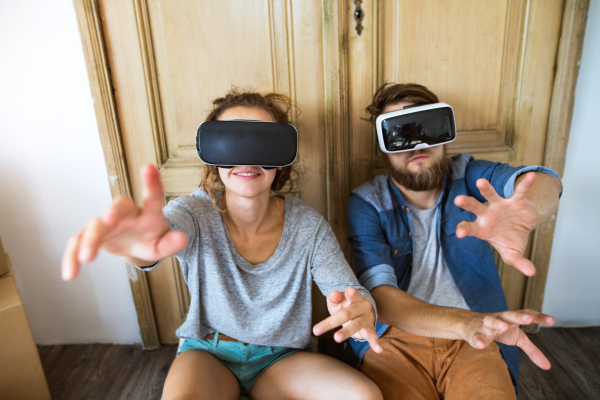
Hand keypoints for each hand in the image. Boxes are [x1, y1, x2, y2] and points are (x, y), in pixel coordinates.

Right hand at [61, 164, 186, 280]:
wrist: (136, 244)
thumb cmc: (151, 239)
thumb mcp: (163, 244)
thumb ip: (171, 243)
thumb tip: (182, 239)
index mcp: (147, 213)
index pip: (152, 196)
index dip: (151, 182)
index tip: (149, 167)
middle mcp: (125, 213)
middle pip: (117, 207)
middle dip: (113, 212)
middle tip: (109, 219)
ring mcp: (105, 222)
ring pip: (95, 226)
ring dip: (90, 240)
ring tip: (87, 259)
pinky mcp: (90, 234)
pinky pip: (78, 243)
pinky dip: (72, 257)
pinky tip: (70, 274)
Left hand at [312, 287, 382, 353]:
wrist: (361, 312)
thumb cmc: (345, 305)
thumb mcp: (337, 301)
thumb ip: (333, 298)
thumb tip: (334, 293)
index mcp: (355, 296)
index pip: (352, 294)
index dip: (350, 293)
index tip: (348, 291)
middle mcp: (363, 306)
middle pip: (348, 313)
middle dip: (334, 321)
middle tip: (317, 330)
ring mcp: (367, 318)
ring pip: (357, 325)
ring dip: (346, 332)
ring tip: (337, 338)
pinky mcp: (370, 329)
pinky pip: (373, 336)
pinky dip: (375, 343)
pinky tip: (378, 350)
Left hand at [454, 173, 539, 275]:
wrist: (524, 225)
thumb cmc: (511, 239)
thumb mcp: (513, 254)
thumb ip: (519, 262)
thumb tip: (532, 273)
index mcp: (483, 228)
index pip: (471, 229)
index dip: (464, 229)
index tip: (459, 233)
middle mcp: (488, 214)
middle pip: (475, 208)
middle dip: (467, 204)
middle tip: (457, 199)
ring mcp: (500, 205)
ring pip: (491, 195)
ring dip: (486, 188)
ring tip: (480, 182)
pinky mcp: (515, 200)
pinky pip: (519, 191)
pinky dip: (525, 184)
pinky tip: (531, 176)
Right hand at [463, 309, 554, 369]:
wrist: (470, 323)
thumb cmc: (499, 330)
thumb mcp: (517, 338)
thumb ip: (532, 349)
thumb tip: (548, 366)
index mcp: (512, 319)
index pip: (526, 314)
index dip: (539, 317)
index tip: (552, 321)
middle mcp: (500, 318)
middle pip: (509, 315)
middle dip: (518, 316)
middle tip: (528, 319)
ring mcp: (486, 324)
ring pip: (490, 321)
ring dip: (497, 323)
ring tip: (504, 327)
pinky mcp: (474, 333)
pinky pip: (476, 336)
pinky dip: (478, 340)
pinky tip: (481, 345)